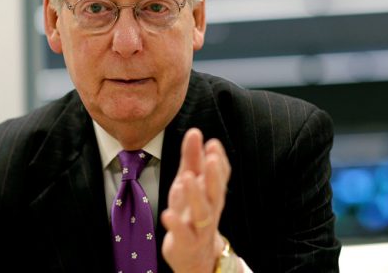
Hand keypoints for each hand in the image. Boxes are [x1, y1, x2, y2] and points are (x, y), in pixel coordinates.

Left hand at [161, 128, 232, 272]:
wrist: (195, 254)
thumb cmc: (192, 213)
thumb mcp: (189, 183)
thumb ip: (192, 158)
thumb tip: (195, 131)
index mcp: (212, 193)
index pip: (220, 176)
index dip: (218, 160)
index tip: (213, 143)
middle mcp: (210, 209)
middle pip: (215, 191)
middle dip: (214, 174)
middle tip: (211, 156)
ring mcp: (199, 227)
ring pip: (202, 212)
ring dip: (195, 195)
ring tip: (186, 178)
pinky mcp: (186, 242)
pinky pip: (183, 234)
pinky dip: (176, 224)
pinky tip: (167, 213)